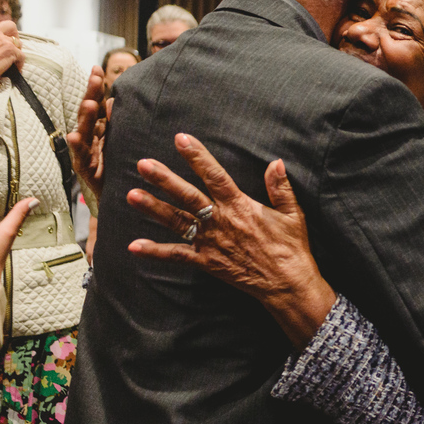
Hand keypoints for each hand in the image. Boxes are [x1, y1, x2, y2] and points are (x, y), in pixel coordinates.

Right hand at [0, 22, 23, 84]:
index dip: (1, 34)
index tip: (2, 41)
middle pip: (10, 26)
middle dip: (14, 35)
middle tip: (13, 45)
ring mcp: (2, 40)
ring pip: (17, 43)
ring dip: (16, 51)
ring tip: (13, 60)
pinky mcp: (10, 50)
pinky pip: (22, 55)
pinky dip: (20, 62)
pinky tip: (16, 68)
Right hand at [67, 66, 107, 198]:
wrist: (115, 198)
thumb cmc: (115, 168)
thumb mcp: (118, 142)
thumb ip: (115, 122)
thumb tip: (115, 100)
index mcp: (98, 130)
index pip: (96, 104)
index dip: (95, 87)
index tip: (97, 68)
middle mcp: (88, 139)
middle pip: (88, 114)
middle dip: (91, 94)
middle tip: (96, 77)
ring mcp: (84, 153)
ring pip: (83, 132)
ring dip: (85, 117)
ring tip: (89, 103)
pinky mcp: (84, 170)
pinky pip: (80, 157)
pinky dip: (77, 146)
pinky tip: (74, 136)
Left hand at [126, 133, 335, 348]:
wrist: (287, 284)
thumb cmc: (292, 248)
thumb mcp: (292, 214)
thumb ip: (281, 187)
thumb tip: (275, 162)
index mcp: (240, 206)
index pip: (215, 175)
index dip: (198, 156)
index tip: (181, 139)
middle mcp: (221, 221)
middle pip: (187, 196)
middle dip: (164, 179)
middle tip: (143, 164)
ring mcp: (211, 242)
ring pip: (177, 221)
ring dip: (153, 208)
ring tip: (131, 195)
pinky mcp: (206, 262)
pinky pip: (177, 256)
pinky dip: (155, 251)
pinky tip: (134, 246)